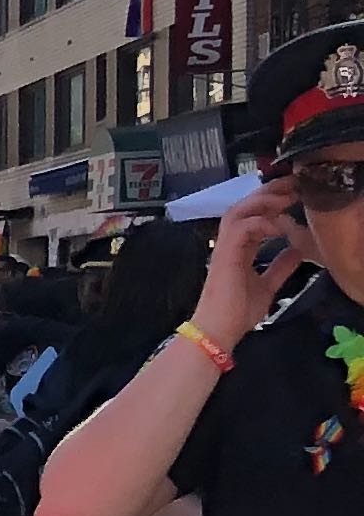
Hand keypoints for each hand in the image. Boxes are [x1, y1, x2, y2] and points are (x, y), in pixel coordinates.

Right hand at [191, 183, 312, 348]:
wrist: (218, 329)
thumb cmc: (237, 312)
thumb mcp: (267, 286)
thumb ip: (280, 268)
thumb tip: (296, 252)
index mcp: (238, 250)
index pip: (253, 217)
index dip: (272, 203)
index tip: (294, 195)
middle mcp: (229, 244)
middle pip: (244, 206)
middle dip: (268, 193)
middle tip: (292, 185)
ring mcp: (225, 247)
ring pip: (239, 211)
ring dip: (263, 202)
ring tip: (285, 199)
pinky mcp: (225, 254)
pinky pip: (242, 228)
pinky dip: (261, 223)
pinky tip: (279, 227)